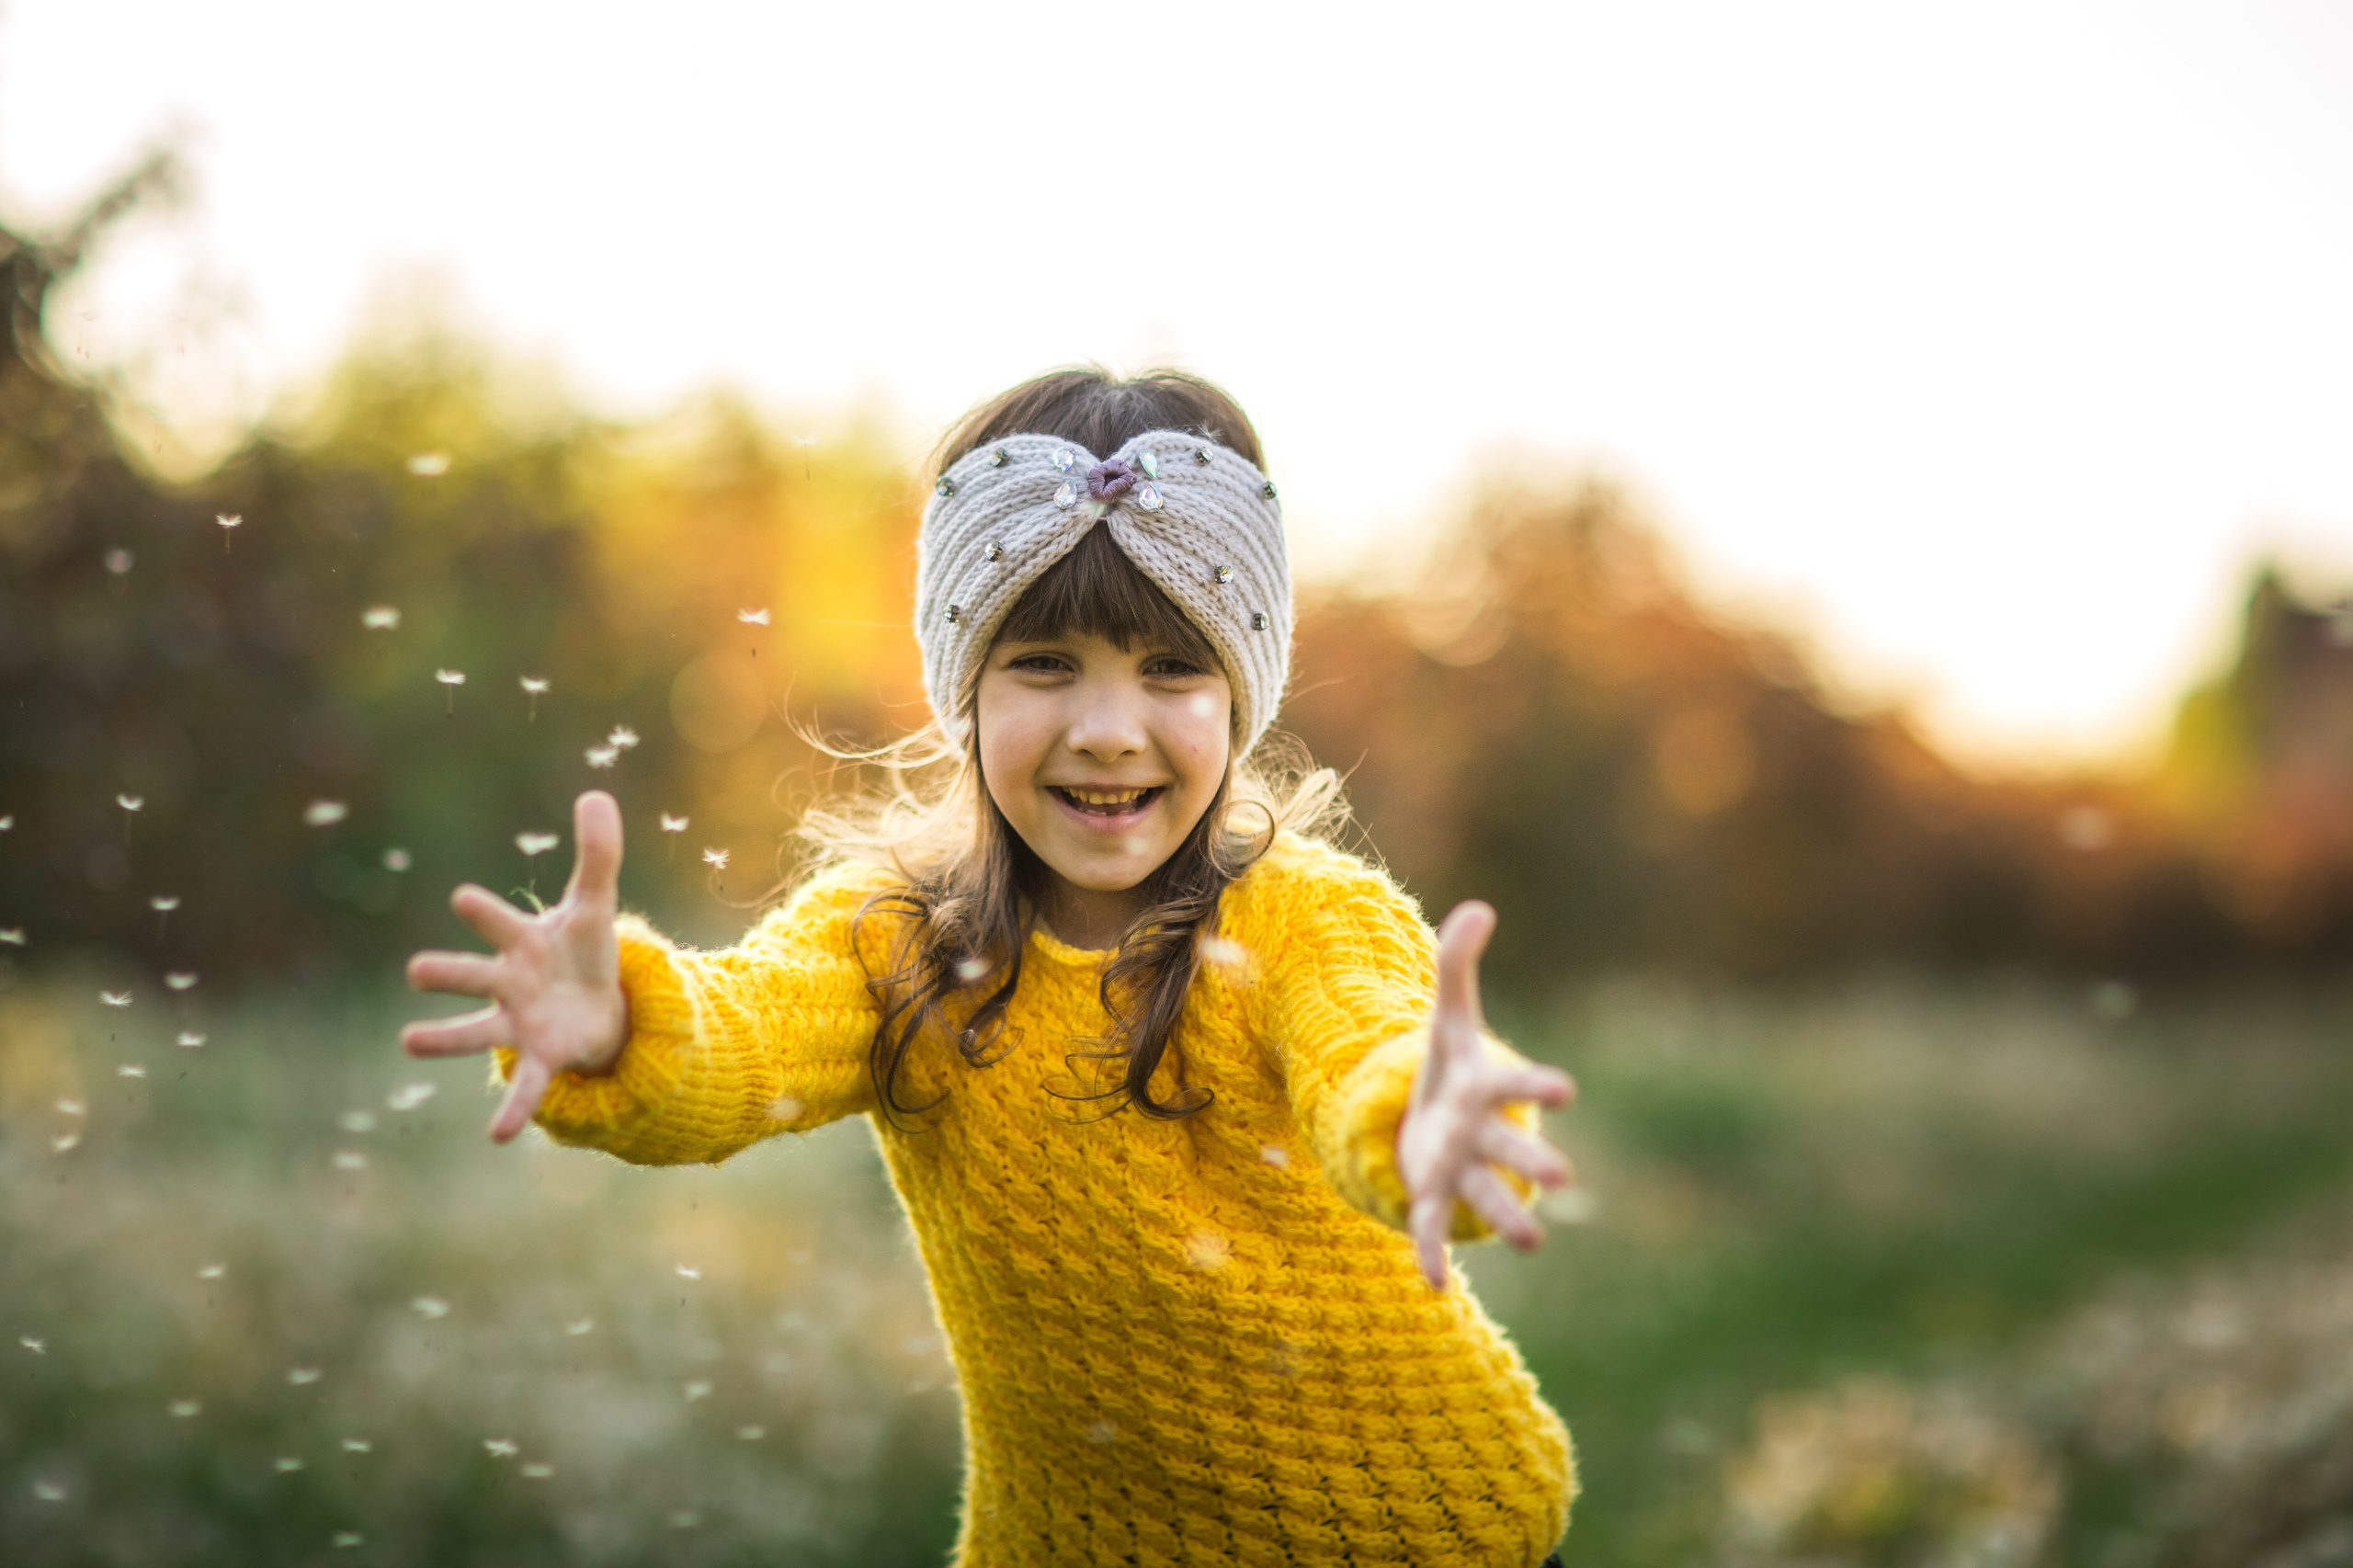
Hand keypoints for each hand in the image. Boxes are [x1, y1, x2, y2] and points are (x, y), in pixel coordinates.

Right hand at [400, 791, 629, 1142]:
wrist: (599, 1003)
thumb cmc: (584, 951)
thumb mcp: (597, 904)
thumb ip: (598, 853)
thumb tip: (594, 793)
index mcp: (522, 942)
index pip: (500, 922)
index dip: (484, 910)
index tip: (464, 898)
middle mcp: (508, 983)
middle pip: (474, 975)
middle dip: (449, 972)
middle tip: (417, 969)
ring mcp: (517, 1023)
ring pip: (476, 1032)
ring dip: (446, 1037)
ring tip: (409, 1041)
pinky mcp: (540, 1057)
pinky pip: (522, 1085)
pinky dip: (511, 1109)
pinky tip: (498, 1136)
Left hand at [1397, 901, 1577, 1288]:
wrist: (1433, 1117)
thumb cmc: (1450, 1067)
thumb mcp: (1447, 1015)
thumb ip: (1460, 964)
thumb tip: (1478, 908)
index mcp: (1485, 1088)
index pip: (1516, 1083)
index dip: (1538, 1085)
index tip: (1567, 1089)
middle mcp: (1481, 1134)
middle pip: (1511, 1148)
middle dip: (1534, 1162)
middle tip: (1563, 1179)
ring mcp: (1460, 1169)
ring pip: (1487, 1195)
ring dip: (1508, 1216)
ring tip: (1532, 1241)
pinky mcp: (1433, 1196)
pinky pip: (1434, 1228)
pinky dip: (1433, 1254)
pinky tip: (1435, 1285)